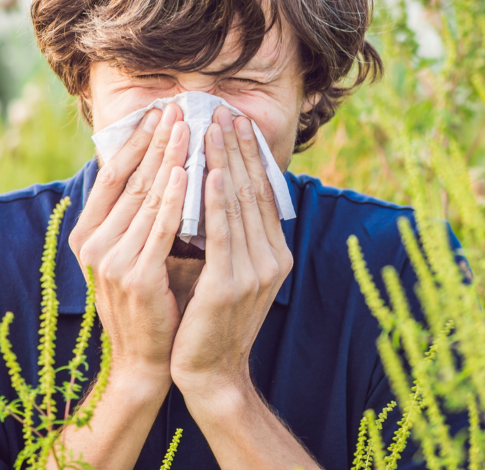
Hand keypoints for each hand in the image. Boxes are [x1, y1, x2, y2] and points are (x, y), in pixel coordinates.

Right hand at [68, 104, 189, 384]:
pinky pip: (160, 228)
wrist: (145, 359)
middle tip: (177, 107)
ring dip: (169, 158)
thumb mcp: (134, 251)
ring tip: (187, 127)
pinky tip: (187, 172)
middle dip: (156, 141)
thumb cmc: (148, 300)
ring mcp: (111, 260)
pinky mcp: (136, 276)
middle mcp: (93, 244)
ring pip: (147, 197)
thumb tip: (163, 166)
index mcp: (89, 235)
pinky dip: (174, 198)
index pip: (112, 176)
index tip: (157, 111)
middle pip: (130, 180)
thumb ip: (141, 215)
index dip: (135, 142)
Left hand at [169, 106, 293, 405]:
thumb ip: (229, 236)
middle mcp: (272, 259)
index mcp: (274, 254)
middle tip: (226, 111)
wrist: (210, 373)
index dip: (250, 156)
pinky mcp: (230, 285)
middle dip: (239, 149)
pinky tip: (213, 172)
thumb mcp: (228, 272)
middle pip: (254, 192)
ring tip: (215, 128)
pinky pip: (223, 232)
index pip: (261, 194)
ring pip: (240, 205)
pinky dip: (219, 200)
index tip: (237, 122)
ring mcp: (254, 272)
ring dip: (227, 162)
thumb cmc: (210, 321)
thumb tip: (217, 191)